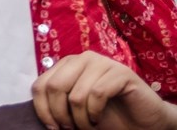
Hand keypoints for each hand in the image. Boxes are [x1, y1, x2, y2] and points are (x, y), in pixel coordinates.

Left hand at [31, 51, 176, 129]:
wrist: (142, 122)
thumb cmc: (106, 115)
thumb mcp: (75, 108)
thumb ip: (57, 102)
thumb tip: (39, 112)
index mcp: (66, 65)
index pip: (40, 85)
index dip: (42, 110)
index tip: (52, 128)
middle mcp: (82, 58)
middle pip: (55, 87)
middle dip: (60, 114)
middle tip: (70, 129)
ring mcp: (102, 62)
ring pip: (76, 94)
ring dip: (80, 119)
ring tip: (89, 126)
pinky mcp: (120, 72)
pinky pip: (97, 94)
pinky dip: (95, 113)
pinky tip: (99, 119)